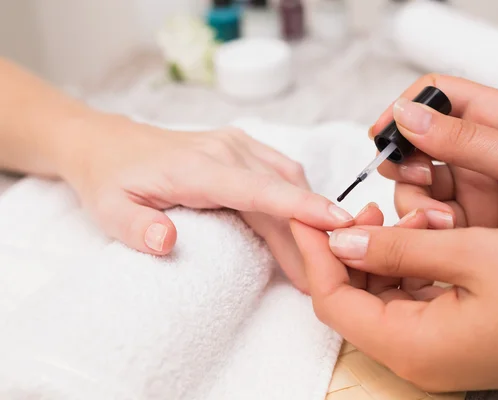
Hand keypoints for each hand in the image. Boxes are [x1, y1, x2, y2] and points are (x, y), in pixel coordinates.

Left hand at [60, 116, 353, 291]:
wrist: (107, 144)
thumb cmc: (111, 180)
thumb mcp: (109, 210)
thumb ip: (135, 227)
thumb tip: (165, 241)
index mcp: (196, 168)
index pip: (257, 190)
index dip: (299, 208)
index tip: (338, 223)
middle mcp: (225, 150)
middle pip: (281, 193)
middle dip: (306, 235)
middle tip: (319, 279)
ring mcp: (236, 144)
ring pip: (287, 180)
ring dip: (304, 218)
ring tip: (312, 259)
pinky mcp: (241, 147)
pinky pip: (280, 172)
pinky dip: (295, 199)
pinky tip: (297, 225)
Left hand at [291, 221, 497, 395]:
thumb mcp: (474, 254)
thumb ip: (400, 247)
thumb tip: (344, 239)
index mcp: (411, 344)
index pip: (332, 299)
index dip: (315, 253)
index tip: (307, 214)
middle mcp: (414, 356)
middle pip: (350, 301)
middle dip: (347, 250)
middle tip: (362, 207)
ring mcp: (431, 350)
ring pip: (377, 298)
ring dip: (378, 254)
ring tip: (401, 214)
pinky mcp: (448, 337)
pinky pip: (406, 300)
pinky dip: (403, 266)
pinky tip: (420, 235)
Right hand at [370, 74, 497, 253]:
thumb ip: (468, 140)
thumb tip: (409, 114)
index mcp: (496, 119)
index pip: (436, 96)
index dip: (405, 109)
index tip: (382, 134)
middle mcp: (478, 151)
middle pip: (417, 145)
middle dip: (405, 163)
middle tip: (418, 179)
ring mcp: (472, 188)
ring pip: (417, 185)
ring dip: (416, 201)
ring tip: (442, 221)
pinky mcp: (470, 223)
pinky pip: (430, 219)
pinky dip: (425, 227)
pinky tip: (444, 237)